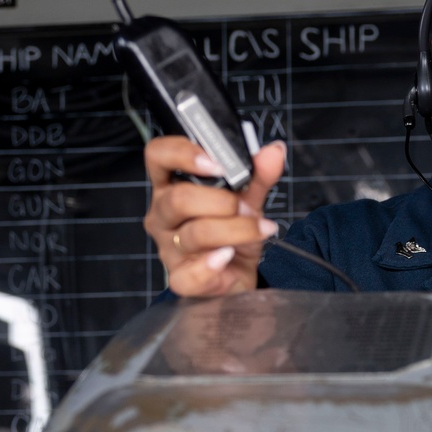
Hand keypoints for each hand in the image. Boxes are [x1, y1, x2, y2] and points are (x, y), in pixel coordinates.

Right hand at [143, 136, 287, 296]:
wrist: (240, 275)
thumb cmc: (234, 233)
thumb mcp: (248, 199)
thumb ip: (259, 176)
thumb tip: (273, 153)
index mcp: (171, 186)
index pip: (158, 156)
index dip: (182, 154)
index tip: (217, 163)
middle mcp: (164, 215)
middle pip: (178, 199)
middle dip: (222, 202)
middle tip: (246, 207)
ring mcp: (169, 248)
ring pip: (194, 234)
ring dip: (236, 229)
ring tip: (260, 230)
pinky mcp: (181, 279)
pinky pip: (189, 275)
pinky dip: (211, 265)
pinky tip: (228, 256)